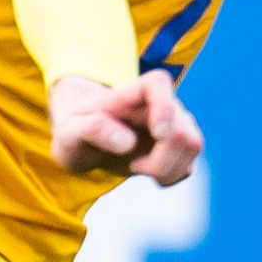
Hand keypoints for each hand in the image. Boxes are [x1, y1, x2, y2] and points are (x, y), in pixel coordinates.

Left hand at [50, 69, 203, 185]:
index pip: (159, 84)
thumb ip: (92, 130)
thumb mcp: (70, 132)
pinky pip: (187, 167)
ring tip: (135, 165)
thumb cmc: (77, 130)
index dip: (164, 108)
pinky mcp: (180, 147)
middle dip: (159, 160)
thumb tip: (127, 142)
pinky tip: (145, 170)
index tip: (158, 134)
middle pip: (182, 131)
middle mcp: (163, 102)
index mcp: (133, 90)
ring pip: (192, 147)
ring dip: (165, 169)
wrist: (85, 141)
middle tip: (131, 164)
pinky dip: (168, 177)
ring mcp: (176, 123)